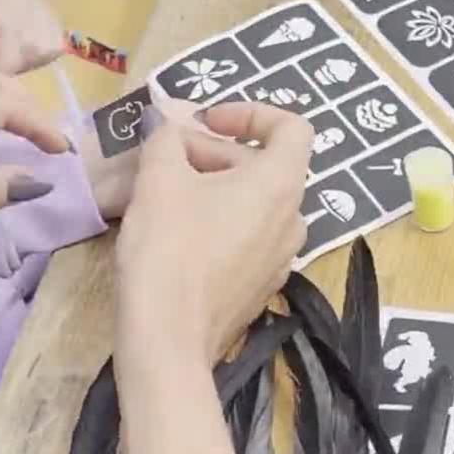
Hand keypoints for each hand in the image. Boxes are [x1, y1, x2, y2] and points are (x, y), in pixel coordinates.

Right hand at [115, 99, 312, 368]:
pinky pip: (249, 237)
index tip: (208, 122)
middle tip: (167, 160)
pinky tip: (178, 236)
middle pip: (265, 165)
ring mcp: (282, 258)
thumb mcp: (158, 179)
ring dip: (216, 188)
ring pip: (255, 203)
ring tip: (169, 196)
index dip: (251, 113)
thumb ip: (167, 140)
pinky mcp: (263, 287)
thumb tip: (171, 129)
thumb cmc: (168, 248)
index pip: (292, 127)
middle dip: (216, 153)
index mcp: (281, 185)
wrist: (168, 340)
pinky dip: (221, 222)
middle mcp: (295, 219)